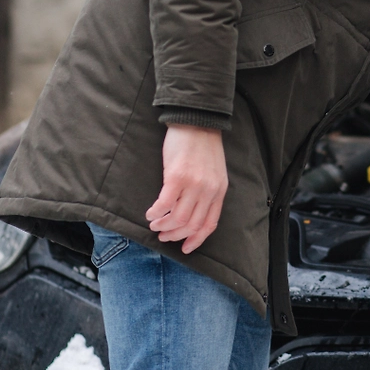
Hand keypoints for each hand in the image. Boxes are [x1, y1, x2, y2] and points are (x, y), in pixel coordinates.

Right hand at [145, 124, 227, 253]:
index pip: (209, 224)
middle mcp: (208, 191)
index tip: (185, 248)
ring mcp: (193, 185)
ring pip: (177, 219)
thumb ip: (208, 192)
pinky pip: (164, 204)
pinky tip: (150, 213)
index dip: (196, 239)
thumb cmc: (203, 146)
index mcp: (219, 191)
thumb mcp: (215, 172)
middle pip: (191, 225)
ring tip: (155, 224)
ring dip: (163, 226)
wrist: (196, 122)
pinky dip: (155, 213)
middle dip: (175, 235)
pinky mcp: (176, 177)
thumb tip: (194, 213)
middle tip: (163, 236)